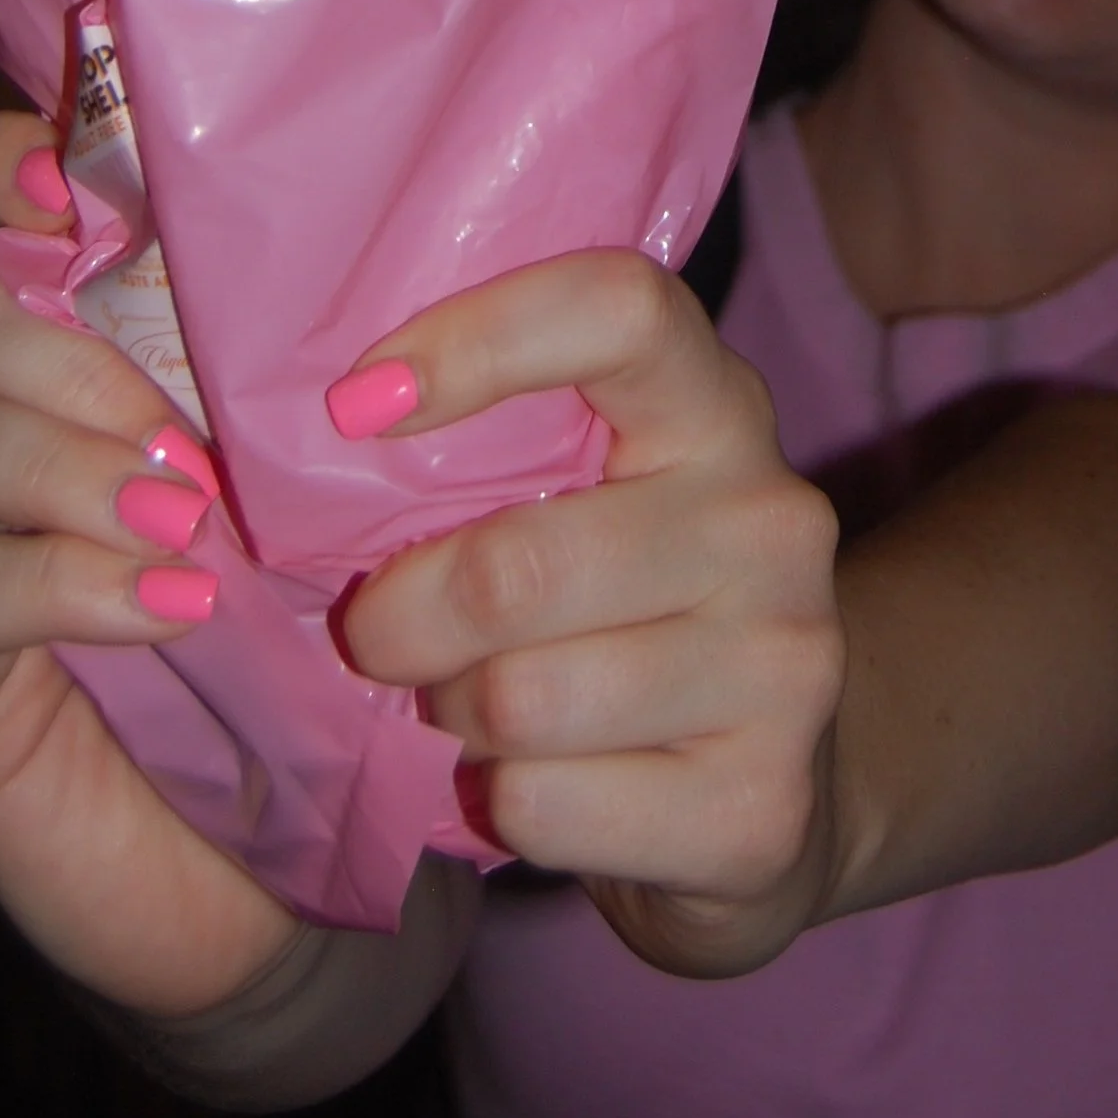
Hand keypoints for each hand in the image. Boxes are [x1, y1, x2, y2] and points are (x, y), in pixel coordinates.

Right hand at [0, 113, 297, 1019]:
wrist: (284, 865)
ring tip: (192, 514)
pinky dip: (64, 583)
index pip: (8, 209)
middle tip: (191, 425)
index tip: (73, 186)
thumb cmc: (337, 636)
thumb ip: (343, 368)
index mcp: (109, 346)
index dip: (14, 171)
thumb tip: (444, 232)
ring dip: (68, 463)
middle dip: (70, 348)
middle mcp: (19, 426)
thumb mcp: (355, 480)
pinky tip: (171, 603)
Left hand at [336, 253, 845, 979]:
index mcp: (717, 406)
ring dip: (452, 717)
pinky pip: (545, 805)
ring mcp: (786, 667)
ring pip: (521, 699)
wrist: (757, 785)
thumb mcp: (577, 491)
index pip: (619, 311)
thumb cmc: (614, 607)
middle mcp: (770, 521)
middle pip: (516, 565)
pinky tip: (534, 785)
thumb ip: (492, 443)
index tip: (360, 405)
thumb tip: (332, 421)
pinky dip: (502, 805)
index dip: (480, 340)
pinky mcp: (760, 806)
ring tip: (468, 710)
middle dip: (400, 619)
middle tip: (379, 636)